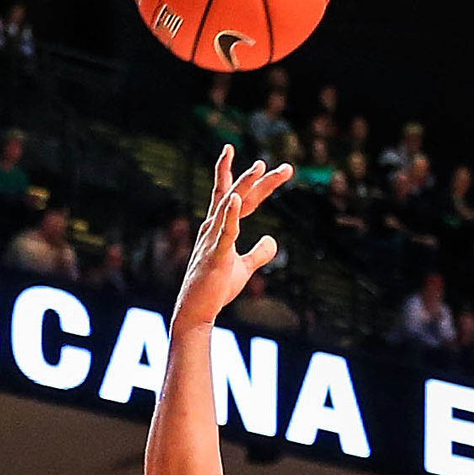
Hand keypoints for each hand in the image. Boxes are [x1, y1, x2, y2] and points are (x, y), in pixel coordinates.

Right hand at [172, 149, 294, 330]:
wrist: (196, 310)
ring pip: (229, 205)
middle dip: (256, 177)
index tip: (264, 164)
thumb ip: (259, 253)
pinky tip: (237, 199)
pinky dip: (231, 215)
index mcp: (220, 227)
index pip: (238, 197)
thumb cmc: (216, 289)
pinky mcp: (215, 255)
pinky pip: (225, 232)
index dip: (251, 180)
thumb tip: (273, 240)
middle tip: (277, 164)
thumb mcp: (244, 268)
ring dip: (244, 185)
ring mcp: (213, 239)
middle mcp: (214, 226)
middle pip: (237, 194)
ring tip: (259, 166)